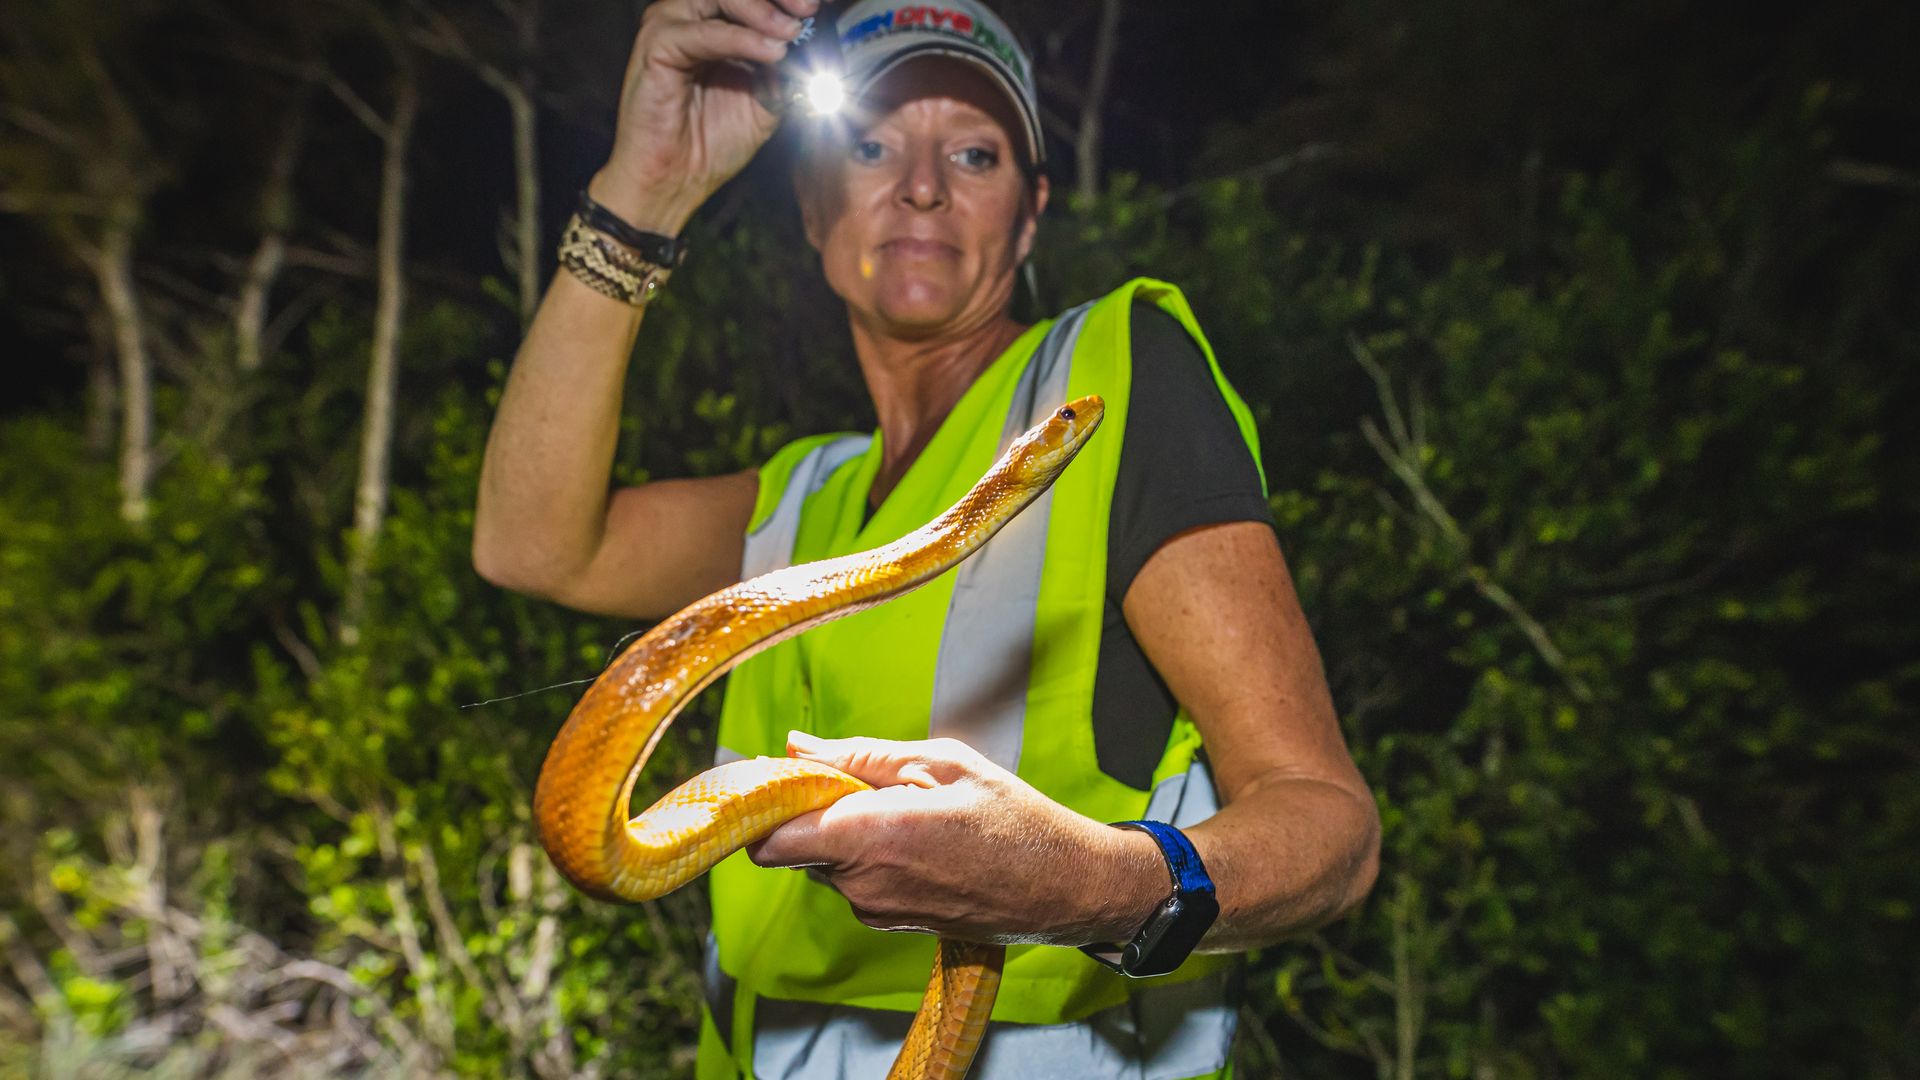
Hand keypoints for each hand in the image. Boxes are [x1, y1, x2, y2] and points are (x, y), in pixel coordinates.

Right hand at [590, 0, 818, 233]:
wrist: (677, 181)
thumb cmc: (711, 144)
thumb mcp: (767, 102)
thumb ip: (787, 71)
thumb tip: (814, 45)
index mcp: (718, 25)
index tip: (821, 6)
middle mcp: (692, 17)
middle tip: (810, 10)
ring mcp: (671, 27)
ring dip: (760, 11)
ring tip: (791, 32)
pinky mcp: (656, 46)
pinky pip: (702, 32)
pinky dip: (740, 39)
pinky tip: (770, 52)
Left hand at [748, 732, 1165, 944]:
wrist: (1066, 888)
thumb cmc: (1014, 820)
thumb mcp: (944, 762)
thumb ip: (860, 756)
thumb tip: (795, 747)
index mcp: (874, 836)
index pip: (770, 838)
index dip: (763, 805)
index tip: (778, 776)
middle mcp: (863, 883)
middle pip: (794, 844)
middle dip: (811, 809)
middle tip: (860, 778)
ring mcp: (874, 909)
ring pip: (824, 860)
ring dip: (843, 831)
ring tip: (905, 807)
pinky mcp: (888, 921)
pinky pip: (853, 879)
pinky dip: (867, 854)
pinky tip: (916, 838)